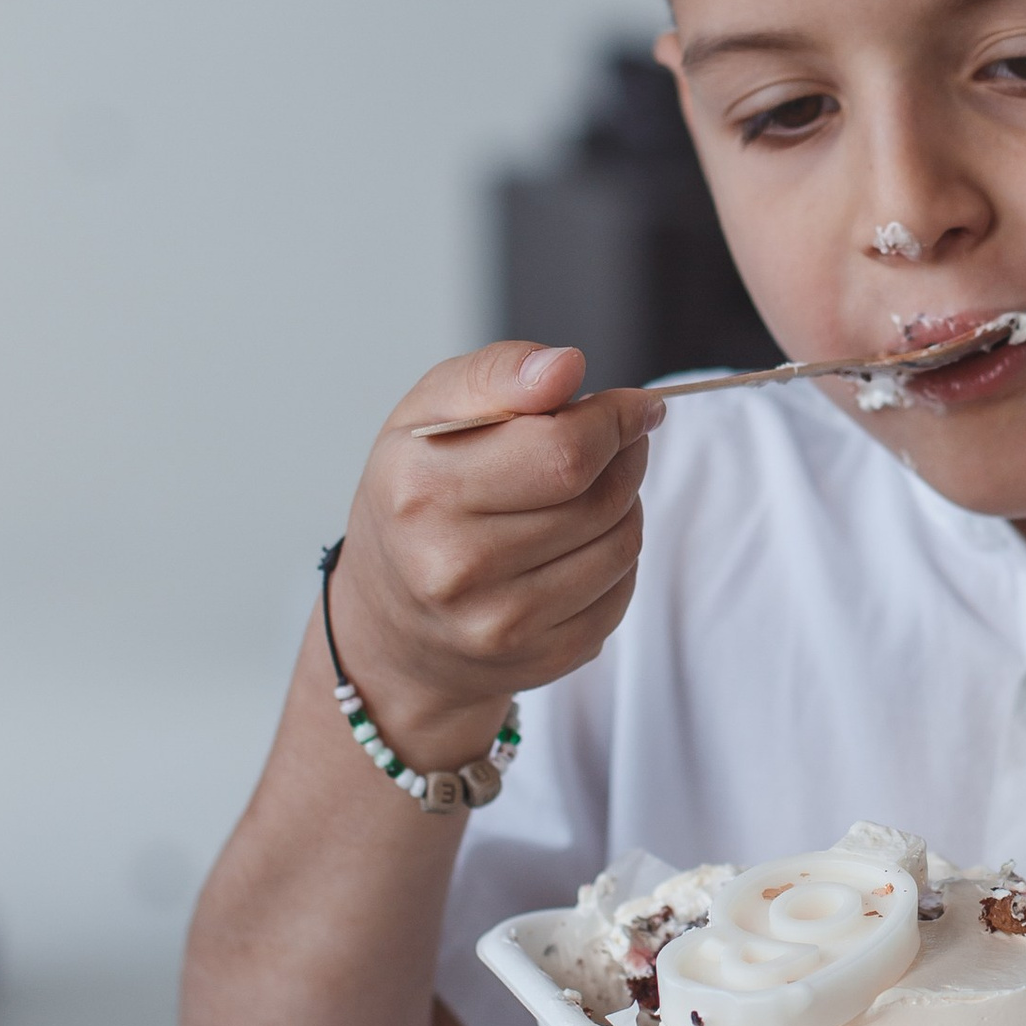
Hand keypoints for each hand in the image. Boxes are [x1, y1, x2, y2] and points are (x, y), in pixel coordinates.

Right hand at [324, 341, 660, 763]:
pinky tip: (576, 545)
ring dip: (622, 506)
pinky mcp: (540, 659)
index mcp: (423, 492)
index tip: (633, 405)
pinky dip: (614, 559)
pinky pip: (621, 593)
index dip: (616, 419)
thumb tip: (566, 366)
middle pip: (601, 497)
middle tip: (608, 443)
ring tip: (584, 493)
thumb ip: (497, 374)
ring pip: (622, 544)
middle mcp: (454, 568)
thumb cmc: (416, 498)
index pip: (564, 450)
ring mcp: (498, 625)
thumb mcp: (429, 412)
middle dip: (622, 457)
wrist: (392, 622)